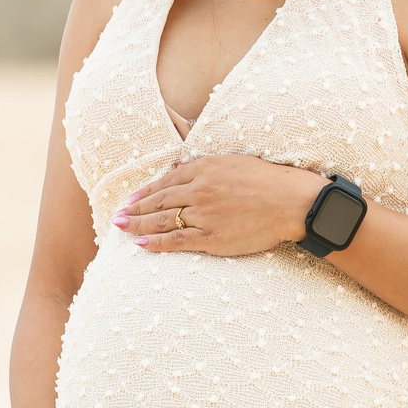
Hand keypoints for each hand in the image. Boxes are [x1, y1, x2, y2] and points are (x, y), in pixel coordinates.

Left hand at [116, 154, 322, 257]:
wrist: (291, 202)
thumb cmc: (267, 180)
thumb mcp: (232, 162)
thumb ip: (203, 166)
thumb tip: (178, 168)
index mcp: (204, 169)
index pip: (166, 182)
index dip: (145, 192)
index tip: (130, 199)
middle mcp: (199, 190)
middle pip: (159, 201)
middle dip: (134, 210)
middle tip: (117, 217)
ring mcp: (204, 214)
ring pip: (163, 221)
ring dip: (138, 225)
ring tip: (122, 228)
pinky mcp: (212, 237)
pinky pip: (178, 241)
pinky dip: (157, 243)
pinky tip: (141, 245)